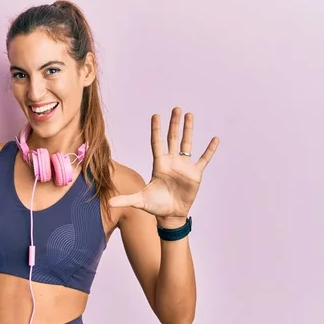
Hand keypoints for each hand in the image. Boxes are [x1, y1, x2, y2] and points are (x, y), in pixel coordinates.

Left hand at [109, 107, 218, 222]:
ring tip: (189, 115)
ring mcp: (184, 167)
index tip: (156, 115)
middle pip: (173, 138)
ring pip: (187, 144)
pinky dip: (210, 150)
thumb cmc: (155, 206)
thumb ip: (125, 200)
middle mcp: (171, 162)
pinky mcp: (195, 174)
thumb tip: (108, 204)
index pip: (157, 143)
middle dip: (174, 124)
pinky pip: (204, 159)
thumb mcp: (139, 201)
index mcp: (159, 164)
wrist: (170, 214)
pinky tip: (215, 139)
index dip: (156, 130)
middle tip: (176, 108)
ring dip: (189, 130)